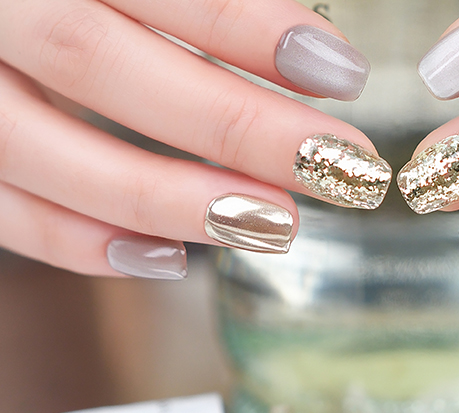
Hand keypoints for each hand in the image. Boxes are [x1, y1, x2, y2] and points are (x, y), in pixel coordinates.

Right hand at [0, 0, 385, 279]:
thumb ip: (187, 6)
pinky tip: (170, 258)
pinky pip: (6, 213)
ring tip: (278, 224)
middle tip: (338, 165)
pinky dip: (85, 244)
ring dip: (172, 200)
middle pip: (99, 64)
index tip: (342, 73)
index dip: (246, 27)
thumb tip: (306, 54)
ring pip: (49, 153)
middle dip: (236, 126)